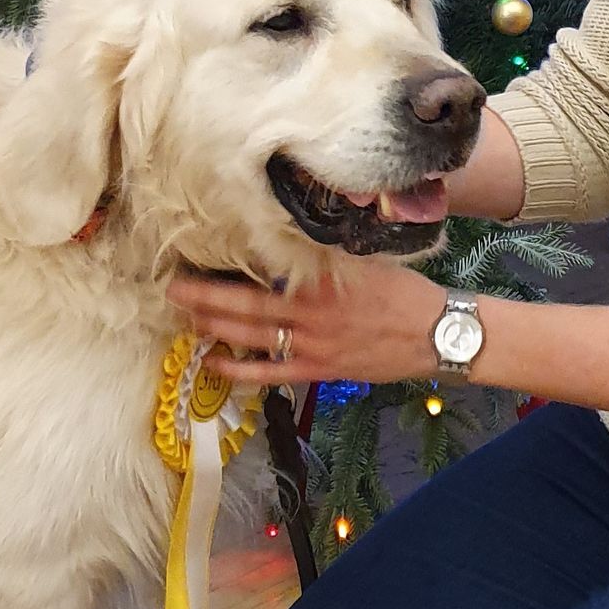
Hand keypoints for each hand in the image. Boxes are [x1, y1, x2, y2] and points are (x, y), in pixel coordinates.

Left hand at [166, 263, 448, 388]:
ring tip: (184, 319)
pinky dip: (239, 370)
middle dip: (205, 295)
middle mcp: (310, 310)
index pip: (263, 267)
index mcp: (320, 278)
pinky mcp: (320, 369)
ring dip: (214, 328)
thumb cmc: (404, 292)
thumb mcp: (366, 261)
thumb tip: (291, 237)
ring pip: (251, 336)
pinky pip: (270, 372)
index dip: (227, 262)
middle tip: (171, 287)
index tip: (197, 252)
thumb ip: (326, 255)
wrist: (437, 332)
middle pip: (245, 302)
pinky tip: (213, 364)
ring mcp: (313, 343)